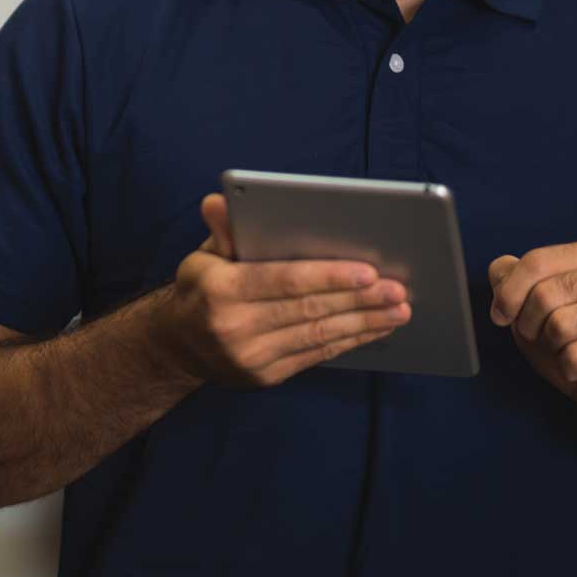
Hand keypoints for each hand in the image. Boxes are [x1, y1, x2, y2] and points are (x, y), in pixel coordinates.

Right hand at [160, 193, 411, 388]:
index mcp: (222, 290)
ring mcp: (252, 358)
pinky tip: (375, 328)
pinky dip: (349, 341)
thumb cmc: (201, 288)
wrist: (177, 346)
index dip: (330, 276)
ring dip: (364, 323)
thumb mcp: (203, 254)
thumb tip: (219, 200)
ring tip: (399, 310)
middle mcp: (236, 328)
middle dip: (359, 299)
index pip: (286, 281)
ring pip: (319, 336)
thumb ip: (223, 229)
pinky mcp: (266, 376)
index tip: (368, 271)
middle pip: (310, 310)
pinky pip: (316, 355)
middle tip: (397, 288)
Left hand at [488, 241, 576, 431]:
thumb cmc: (566, 337)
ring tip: (564, 348)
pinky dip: (567, 367)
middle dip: (528, 323)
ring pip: (560, 325)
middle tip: (539, 336)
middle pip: (545, 294)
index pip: (536, 261)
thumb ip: (509, 279)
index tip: (501, 315)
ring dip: (551, 345)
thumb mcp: (528, 304)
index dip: (508, 293)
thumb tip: (500, 270)